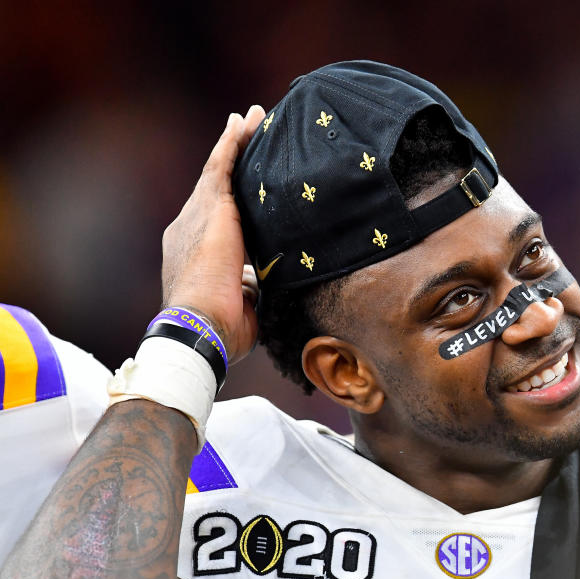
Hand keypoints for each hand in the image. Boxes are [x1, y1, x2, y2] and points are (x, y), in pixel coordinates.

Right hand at [162, 106, 264, 361]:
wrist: (200, 326)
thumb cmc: (220, 330)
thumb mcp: (241, 305)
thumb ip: (249, 289)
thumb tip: (261, 286)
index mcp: (195, 254)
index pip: (216, 219)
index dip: (230, 198)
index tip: (241, 183)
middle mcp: (188, 228)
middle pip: (215, 187)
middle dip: (232, 159)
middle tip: (247, 130)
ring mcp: (196, 216)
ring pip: (220, 170)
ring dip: (236, 142)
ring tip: (253, 117)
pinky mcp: (211, 209)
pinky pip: (222, 166)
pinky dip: (232, 142)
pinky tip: (244, 121)